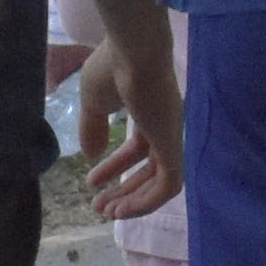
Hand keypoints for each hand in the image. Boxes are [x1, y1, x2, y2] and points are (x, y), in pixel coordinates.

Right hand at [75, 7, 186, 221]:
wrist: (132, 52)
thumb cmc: (112, 69)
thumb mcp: (93, 101)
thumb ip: (92, 128)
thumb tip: (91, 154)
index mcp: (149, 112)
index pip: (137, 148)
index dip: (114, 168)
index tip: (91, 183)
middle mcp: (164, 126)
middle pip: (150, 167)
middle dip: (125, 190)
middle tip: (100, 208)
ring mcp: (171, 135)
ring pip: (161, 181)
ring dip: (135, 201)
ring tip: (108, 213)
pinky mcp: (174, 144)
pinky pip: (169, 184)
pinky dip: (147, 201)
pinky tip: (123, 210)